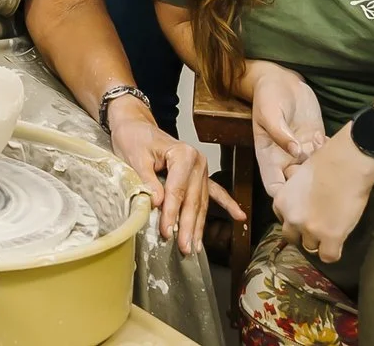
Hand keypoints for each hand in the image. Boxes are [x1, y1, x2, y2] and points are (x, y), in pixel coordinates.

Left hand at [105, 99, 235, 253]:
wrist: (136, 125)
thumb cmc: (134, 139)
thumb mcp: (135, 158)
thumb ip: (148, 181)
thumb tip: (158, 204)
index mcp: (183, 154)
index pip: (177, 191)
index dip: (172, 214)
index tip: (167, 232)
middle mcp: (197, 162)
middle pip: (193, 200)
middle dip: (188, 226)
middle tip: (185, 247)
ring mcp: (201, 169)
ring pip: (201, 202)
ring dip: (199, 225)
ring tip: (196, 246)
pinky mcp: (199, 174)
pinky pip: (214, 192)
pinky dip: (226, 204)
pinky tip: (239, 216)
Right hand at [246, 62, 326, 198]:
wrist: (282, 79)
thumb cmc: (268, 95)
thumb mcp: (269, 112)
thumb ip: (280, 133)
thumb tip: (295, 152)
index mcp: (268, 156)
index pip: (274, 188)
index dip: (285, 198)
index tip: (300, 194)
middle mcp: (285, 158)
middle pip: (297, 187)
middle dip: (310, 187)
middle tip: (320, 172)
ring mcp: (301, 151)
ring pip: (314, 173)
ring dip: (322, 167)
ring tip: (321, 146)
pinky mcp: (314, 141)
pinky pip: (324, 156)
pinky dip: (329, 153)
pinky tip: (325, 139)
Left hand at [271, 127, 373, 264]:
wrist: (345, 165)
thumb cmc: (325, 162)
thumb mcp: (299, 176)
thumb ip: (295, 192)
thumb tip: (299, 197)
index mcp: (281, 201)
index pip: (283, 220)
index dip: (296, 220)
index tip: (307, 216)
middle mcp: (291, 218)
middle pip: (292, 238)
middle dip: (304, 234)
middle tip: (319, 227)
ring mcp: (310, 229)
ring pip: (310, 247)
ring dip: (320, 241)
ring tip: (332, 231)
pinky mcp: (330, 237)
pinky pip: (328, 256)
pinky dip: (333, 252)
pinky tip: (339, 243)